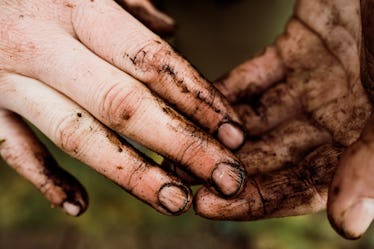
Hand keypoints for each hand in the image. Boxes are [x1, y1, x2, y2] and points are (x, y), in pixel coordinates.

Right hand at [0, 0, 245, 216]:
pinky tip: (80, 204)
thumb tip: (170, 28)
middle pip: (126, 105)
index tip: (233, 133)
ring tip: (176, 201)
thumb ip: (129, 4)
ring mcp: (9, 81)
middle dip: (182, 145)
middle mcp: (44, 46)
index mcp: (78, 8)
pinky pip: (15, 153)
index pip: (153, 62)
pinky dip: (47, 181)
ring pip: (79, 137)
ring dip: (132, 175)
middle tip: (226, 177)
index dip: (198, 99)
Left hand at [194, 0, 372, 238]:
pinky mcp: (296, 49)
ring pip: (257, 119)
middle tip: (182, 177)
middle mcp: (337, 116)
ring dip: (220, 134)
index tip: (208, 206)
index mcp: (362, 138)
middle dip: (227, 169)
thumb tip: (349, 225)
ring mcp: (314, 83)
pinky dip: (228, 92)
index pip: (303, 186)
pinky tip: (197, 107)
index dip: (257, 200)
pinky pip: (253, 79)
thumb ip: (371, 160)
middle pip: (273, 156)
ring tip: (180, 144)